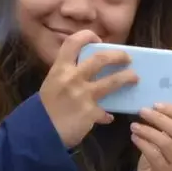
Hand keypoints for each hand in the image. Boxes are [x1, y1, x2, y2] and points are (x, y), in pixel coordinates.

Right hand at [38, 31, 134, 148]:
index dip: (88, 36)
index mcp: (59, 69)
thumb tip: (87, 71)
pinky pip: (105, 111)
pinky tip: (108, 118)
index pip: (73, 42)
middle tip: (127, 58)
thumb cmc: (42, 109)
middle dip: (118, 55)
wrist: (37, 135)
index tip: (98, 39)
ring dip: (127, 78)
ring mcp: (83, 95)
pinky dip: (107, 115)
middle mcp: (72, 78)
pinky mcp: (91, 113)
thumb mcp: (51, 85)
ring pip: (114, 80)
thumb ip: (68, 76)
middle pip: (101, 58)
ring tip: (134, 78)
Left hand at [129, 104, 171, 170]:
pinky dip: (143, 144)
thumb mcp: (169, 143)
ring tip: (134, 125)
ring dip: (148, 131)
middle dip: (159, 118)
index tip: (156, 104)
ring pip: (165, 142)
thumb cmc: (161, 161)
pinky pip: (154, 155)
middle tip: (143, 111)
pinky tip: (134, 138)